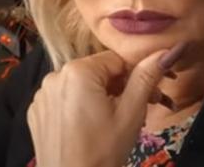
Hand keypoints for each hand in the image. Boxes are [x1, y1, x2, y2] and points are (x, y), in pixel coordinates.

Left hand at [27, 42, 187, 166]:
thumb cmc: (103, 152)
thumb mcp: (131, 113)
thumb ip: (146, 77)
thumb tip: (166, 51)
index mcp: (78, 71)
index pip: (117, 60)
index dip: (138, 76)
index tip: (153, 93)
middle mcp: (55, 76)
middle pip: (99, 73)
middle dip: (122, 88)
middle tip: (142, 110)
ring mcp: (43, 95)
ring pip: (83, 87)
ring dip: (103, 98)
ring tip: (118, 123)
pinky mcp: (37, 112)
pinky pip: (65, 101)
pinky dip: (81, 109)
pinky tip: (93, 128)